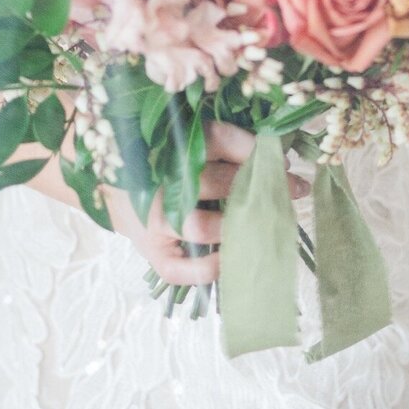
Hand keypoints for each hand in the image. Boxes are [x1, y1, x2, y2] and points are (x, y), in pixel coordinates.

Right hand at [105, 118, 308, 286]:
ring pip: (201, 225)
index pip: (218, 139)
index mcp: (171, 147)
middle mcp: (161, 184)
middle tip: (291, 192)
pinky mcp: (155, 254)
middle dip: (259, 188)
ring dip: (238, 226)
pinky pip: (184, 269)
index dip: (254, 149)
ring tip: (266, 224)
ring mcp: (155, 222)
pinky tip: (231, 258)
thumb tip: (280, 159)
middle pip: (217, 182)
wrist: (117, 193)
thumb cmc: (165, 168)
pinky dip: (211, 267)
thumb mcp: (188, 145)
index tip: (284, 161)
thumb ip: (227, 147)